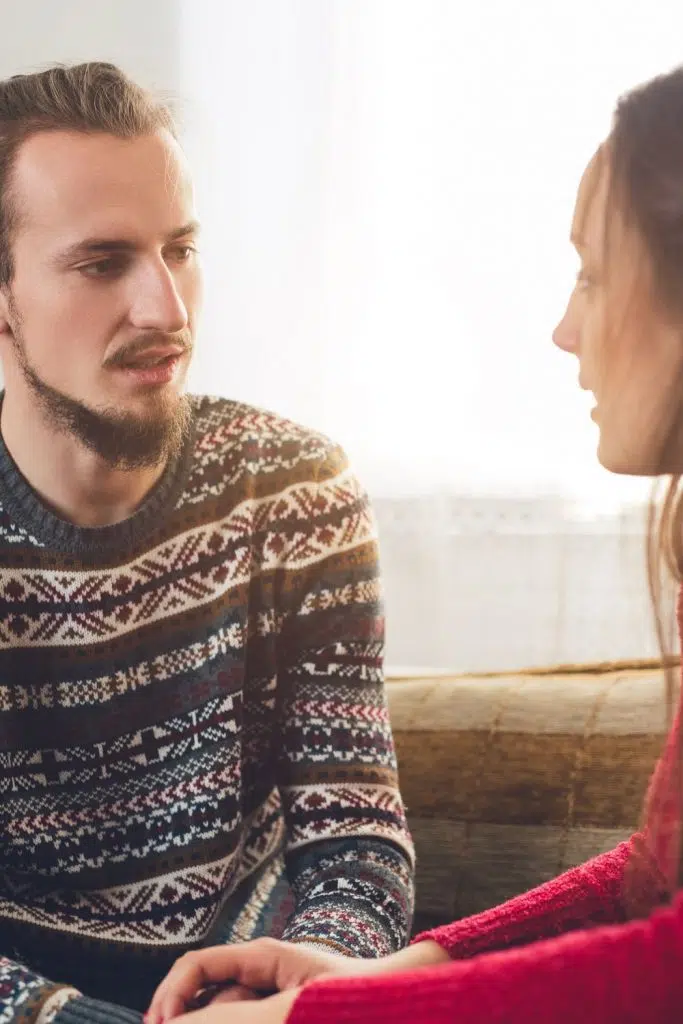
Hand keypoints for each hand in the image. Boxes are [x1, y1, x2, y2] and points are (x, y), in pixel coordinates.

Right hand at [147, 938, 449, 1021]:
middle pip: (203, 997)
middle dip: (184, 1019)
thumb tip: (181, 1022)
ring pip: (222, 1015)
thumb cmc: (354, 996)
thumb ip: (233, 1014)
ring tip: (216, 1020)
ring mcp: (267, 998)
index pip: (197, 965)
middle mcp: (260, 974)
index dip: (169, 997)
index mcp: (263, 956)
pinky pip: (242, 1016)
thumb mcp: (290, 1007)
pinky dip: (228, 1022)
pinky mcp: (273, 1012)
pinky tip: (231, 1022)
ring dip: (210, 1021)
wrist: (396, 1003)